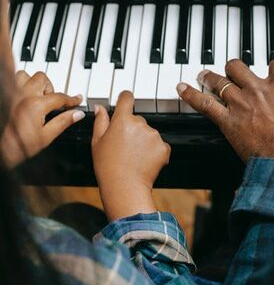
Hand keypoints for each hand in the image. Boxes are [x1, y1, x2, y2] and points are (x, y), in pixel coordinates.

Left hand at [1, 71, 84, 166]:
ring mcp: (11, 94)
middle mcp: (22, 95)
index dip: (71, 99)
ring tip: (38, 96)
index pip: (60, 97)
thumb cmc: (16, 147)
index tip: (77, 100)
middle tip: (53, 101)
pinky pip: (13, 82)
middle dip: (51, 88)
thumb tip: (77, 114)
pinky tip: (25, 97)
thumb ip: (63, 122)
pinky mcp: (5, 97)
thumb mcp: (45, 137)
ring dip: (34, 84)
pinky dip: (21, 86)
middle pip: (43, 79)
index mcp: (36, 106)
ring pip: (25, 76)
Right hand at [92, 91, 170, 220]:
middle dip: (132, 128)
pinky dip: (153, 151)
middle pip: (138, 119)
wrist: (125, 187)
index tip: (125, 101)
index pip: (127, 98)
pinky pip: (159, 144)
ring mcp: (154, 135)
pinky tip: (144, 160)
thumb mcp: (97, 142)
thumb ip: (100, 121)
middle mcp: (141, 124)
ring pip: (149, 132)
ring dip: (143, 140)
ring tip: (133, 155)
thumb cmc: (108, 166)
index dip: (125, 99)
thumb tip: (100, 108)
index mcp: (122, 120)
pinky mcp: (164, 147)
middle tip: (124, 145)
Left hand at [177, 59, 273, 172]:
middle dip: (234, 66)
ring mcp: (241, 104)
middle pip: (240, 67)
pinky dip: (191, 95)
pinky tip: (181, 88)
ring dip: (210, 76)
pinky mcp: (227, 121)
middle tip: (231, 69)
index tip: (273, 69)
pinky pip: (204, 103)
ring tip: (203, 73)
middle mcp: (258, 90)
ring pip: (220, 81)